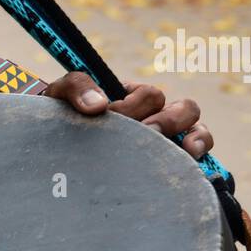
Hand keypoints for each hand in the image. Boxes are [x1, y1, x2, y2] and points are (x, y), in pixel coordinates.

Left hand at [43, 72, 213, 158]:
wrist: (48, 148)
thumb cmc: (57, 118)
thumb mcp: (60, 95)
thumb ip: (76, 87)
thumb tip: (100, 105)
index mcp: (131, 96)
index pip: (149, 95)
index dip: (134, 106)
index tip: (109, 118)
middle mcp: (153, 114)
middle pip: (183, 109)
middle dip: (166, 122)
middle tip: (145, 133)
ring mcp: (164, 137)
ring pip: (195, 127)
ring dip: (193, 136)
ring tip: (184, 149)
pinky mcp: (166, 160)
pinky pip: (198, 151)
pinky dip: (202, 152)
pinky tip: (193, 162)